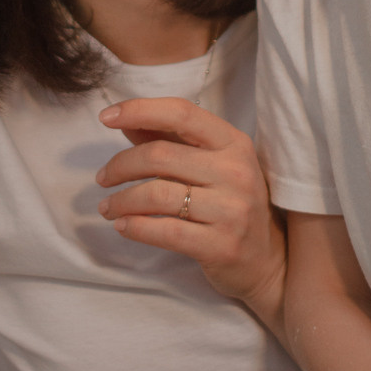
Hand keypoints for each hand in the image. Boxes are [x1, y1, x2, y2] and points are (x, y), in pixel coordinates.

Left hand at [96, 98, 285, 326]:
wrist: (268, 261)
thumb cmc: (230, 203)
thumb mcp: (210, 164)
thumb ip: (170, 139)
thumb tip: (125, 120)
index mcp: (234, 142)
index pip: (182, 113)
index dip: (140, 109)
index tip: (107, 117)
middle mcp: (236, 171)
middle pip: (161, 155)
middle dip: (121, 165)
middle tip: (103, 178)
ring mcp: (232, 210)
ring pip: (158, 194)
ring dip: (121, 201)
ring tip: (108, 207)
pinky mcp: (222, 246)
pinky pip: (165, 231)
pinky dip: (136, 228)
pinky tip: (123, 226)